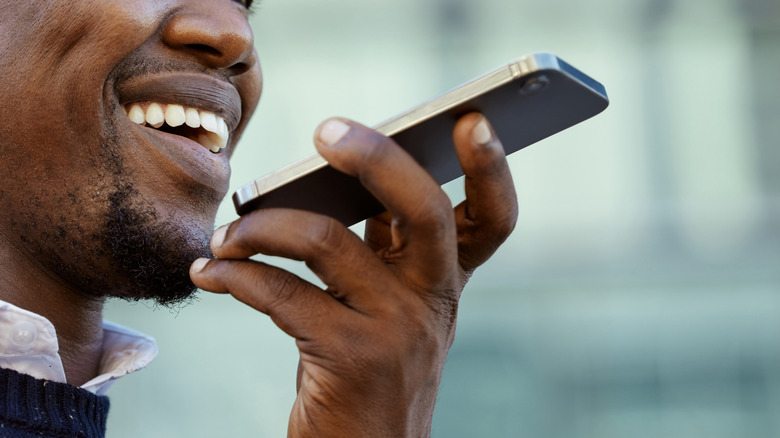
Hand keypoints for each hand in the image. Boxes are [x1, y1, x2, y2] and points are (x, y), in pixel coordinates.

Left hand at [190, 113, 516, 436]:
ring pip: (326, 241)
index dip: (491, 169)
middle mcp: (433, 301)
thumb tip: (327, 184)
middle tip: (325, 132)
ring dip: (261, 227)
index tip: (469, 122)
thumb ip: (378, 251)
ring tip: (226, 235)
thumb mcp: (390, 311)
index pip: (492, 220)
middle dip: (374, 156)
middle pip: (421, 207)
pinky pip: (280, 293)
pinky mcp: (351, 358)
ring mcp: (397, 329)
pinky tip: (208, 272)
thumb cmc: (368, 372)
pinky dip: (234, 274)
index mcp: (445, 282)